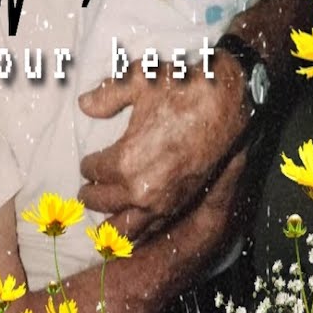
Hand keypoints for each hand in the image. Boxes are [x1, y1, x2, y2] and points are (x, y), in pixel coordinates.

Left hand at [77, 56, 249, 240]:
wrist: (228, 102)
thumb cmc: (183, 90)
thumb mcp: (137, 82)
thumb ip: (107, 96)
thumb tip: (84, 104)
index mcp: (126, 162)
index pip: (94, 171)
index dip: (88, 164)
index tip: (87, 162)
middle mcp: (142, 189)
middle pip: (103, 201)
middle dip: (91, 195)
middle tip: (85, 191)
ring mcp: (164, 201)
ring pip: (126, 226)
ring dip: (110, 224)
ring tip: (101, 224)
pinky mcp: (182, 203)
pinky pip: (153, 227)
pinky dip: (139, 230)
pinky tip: (133, 227)